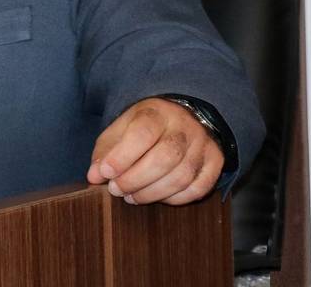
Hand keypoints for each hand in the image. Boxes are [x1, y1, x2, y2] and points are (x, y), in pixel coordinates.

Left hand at [85, 97, 221, 205]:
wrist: (182, 116)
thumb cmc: (145, 127)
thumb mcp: (121, 129)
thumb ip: (105, 151)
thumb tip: (94, 176)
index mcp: (157, 111)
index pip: (142, 132)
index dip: (122, 156)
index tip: (105, 173)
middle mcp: (184, 126)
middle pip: (164, 157)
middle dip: (136, 180)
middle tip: (117, 190)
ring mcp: (203, 144)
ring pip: (181, 176)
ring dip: (152, 193)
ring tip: (132, 197)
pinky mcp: (216, 162)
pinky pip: (198, 188)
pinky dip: (176, 199)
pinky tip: (159, 197)